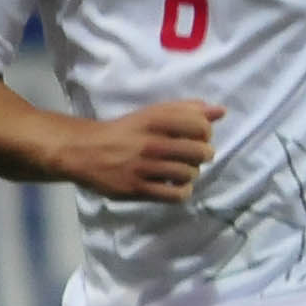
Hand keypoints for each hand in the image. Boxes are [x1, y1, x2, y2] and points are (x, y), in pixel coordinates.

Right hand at [67, 100, 224, 202]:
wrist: (84, 150)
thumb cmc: (126, 132)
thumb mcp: (152, 114)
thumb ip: (186, 111)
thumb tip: (221, 111)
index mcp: (154, 120)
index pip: (201, 126)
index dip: (206, 133)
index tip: (196, 137)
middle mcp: (150, 143)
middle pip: (201, 152)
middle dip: (202, 155)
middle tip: (190, 156)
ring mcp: (143, 167)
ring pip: (190, 174)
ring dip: (190, 173)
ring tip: (179, 170)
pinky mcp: (137, 188)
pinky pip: (176, 195)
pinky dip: (182, 191)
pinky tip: (174, 185)